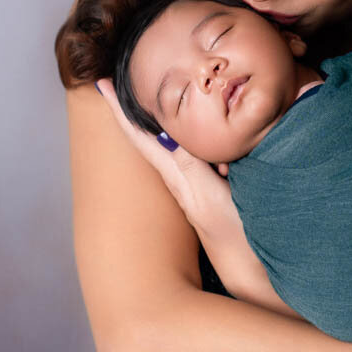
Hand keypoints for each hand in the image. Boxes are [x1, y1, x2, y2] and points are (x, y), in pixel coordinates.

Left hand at [95, 78, 238, 236]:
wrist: (250, 269)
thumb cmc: (234, 231)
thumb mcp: (208, 194)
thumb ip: (189, 164)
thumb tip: (164, 133)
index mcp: (176, 175)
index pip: (141, 136)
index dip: (120, 110)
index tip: (101, 83)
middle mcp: (179, 178)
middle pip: (148, 135)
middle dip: (133, 108)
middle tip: (117, 82)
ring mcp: (194, 185)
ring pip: (171, 142)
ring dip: (162, 118)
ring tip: (153, 94)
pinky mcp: (210, 190)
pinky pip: (194, 153)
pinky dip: (191, 134)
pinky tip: (197, 128)